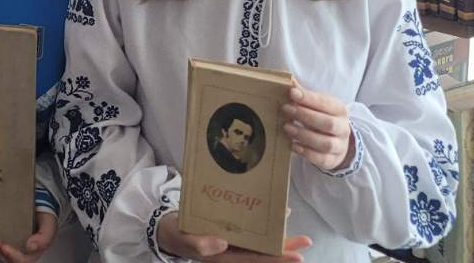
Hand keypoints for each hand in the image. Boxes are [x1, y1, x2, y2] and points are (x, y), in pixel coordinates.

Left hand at [0, 210, 58, 262]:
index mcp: (31, 253)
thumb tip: (31, 246)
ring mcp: (7, 248)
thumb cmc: (44, 219)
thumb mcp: (48, 227)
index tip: (5, 247)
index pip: (22, 260)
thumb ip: (43, 238)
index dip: (13, 256)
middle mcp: (18, 253)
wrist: (38, 206)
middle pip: (6, 261)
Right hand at [155, 212, 310, 262]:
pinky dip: (265, 226)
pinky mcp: (230, 234)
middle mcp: (233, 253)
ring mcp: (233, 244)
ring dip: (280, 239)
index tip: (297, 257)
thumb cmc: (175, 235)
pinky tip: (276, 216)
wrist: (167, 230)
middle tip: (306, 242)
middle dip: (286, 249)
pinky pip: (252, 233)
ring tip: (299, 234)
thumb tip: (223, 243)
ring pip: (261, 244)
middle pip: (264, 254)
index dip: (277, 259)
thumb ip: (200, 243)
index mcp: (224, 258)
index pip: (256, 260)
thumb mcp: (184, 239)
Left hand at [282, 82, 353, 170]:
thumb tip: (288, 80)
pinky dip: (306, 153)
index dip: (310, 98)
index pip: (327, 103)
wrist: (337, 141)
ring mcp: (340, 146)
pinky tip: (293, 145)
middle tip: (285, 109)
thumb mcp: (317, 105)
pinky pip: (321, 159)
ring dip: (304, 135)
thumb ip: (304, 94)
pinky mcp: (332, 160)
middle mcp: (343, 128)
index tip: (292, 93)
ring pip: (326, 143)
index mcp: (340, 110)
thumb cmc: (322, 117)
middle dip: (305, 116)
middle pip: (328, 123)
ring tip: (286, 128)